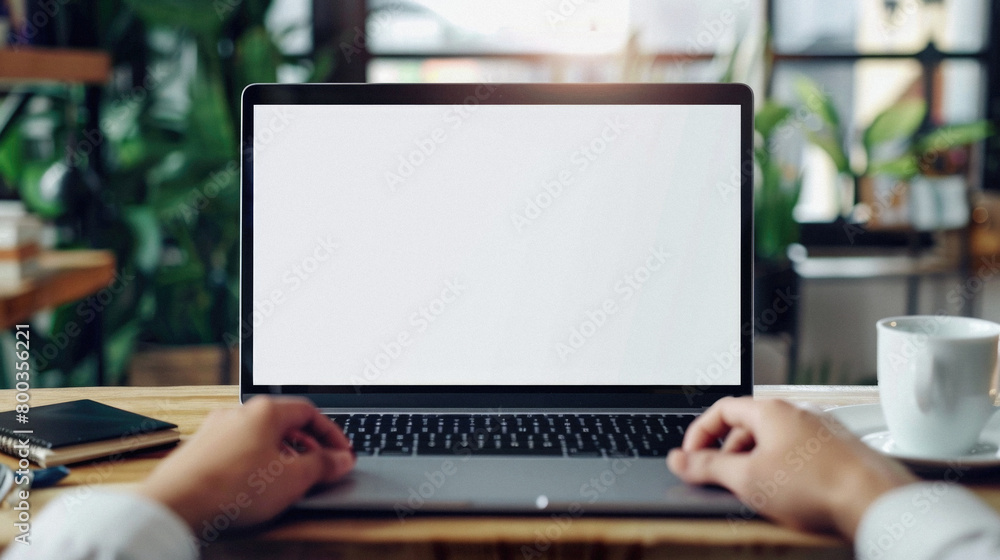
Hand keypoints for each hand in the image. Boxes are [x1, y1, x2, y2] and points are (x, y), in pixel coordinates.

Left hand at [136, 396, 354, 534]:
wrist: (175, 505)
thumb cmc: (232, 488)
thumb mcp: (292, 479)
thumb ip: (322, 466)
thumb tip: (341, 460)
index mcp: (264, 411)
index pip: (309, 412)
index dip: (331, 434)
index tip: (341, 452)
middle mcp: (238, 413)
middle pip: (283, 423)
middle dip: (307, 446)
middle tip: (320, 467)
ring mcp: (215, 430)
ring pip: (259, 437)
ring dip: (280, 455)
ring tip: (289, 480)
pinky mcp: (199, 450)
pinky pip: (237, 450)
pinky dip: (254, 463)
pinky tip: (255, 487)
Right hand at [667, 397, 915, 536]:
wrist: (875, 501)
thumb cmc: (816, 485)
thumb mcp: (747, 479)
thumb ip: (707, 467)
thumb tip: (680, 459)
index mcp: (771, 410)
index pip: (721, 410)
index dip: (699, 434)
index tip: (692, 458)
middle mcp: (797, 413)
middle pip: (748, 427)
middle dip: (727, 454)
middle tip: (720, 481)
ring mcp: (821, 431)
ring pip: (775, 443)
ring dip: (756, 465)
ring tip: (756, 493)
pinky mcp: (838, 452)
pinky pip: (799, 456)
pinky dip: (784, 472)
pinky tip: (789, 497)